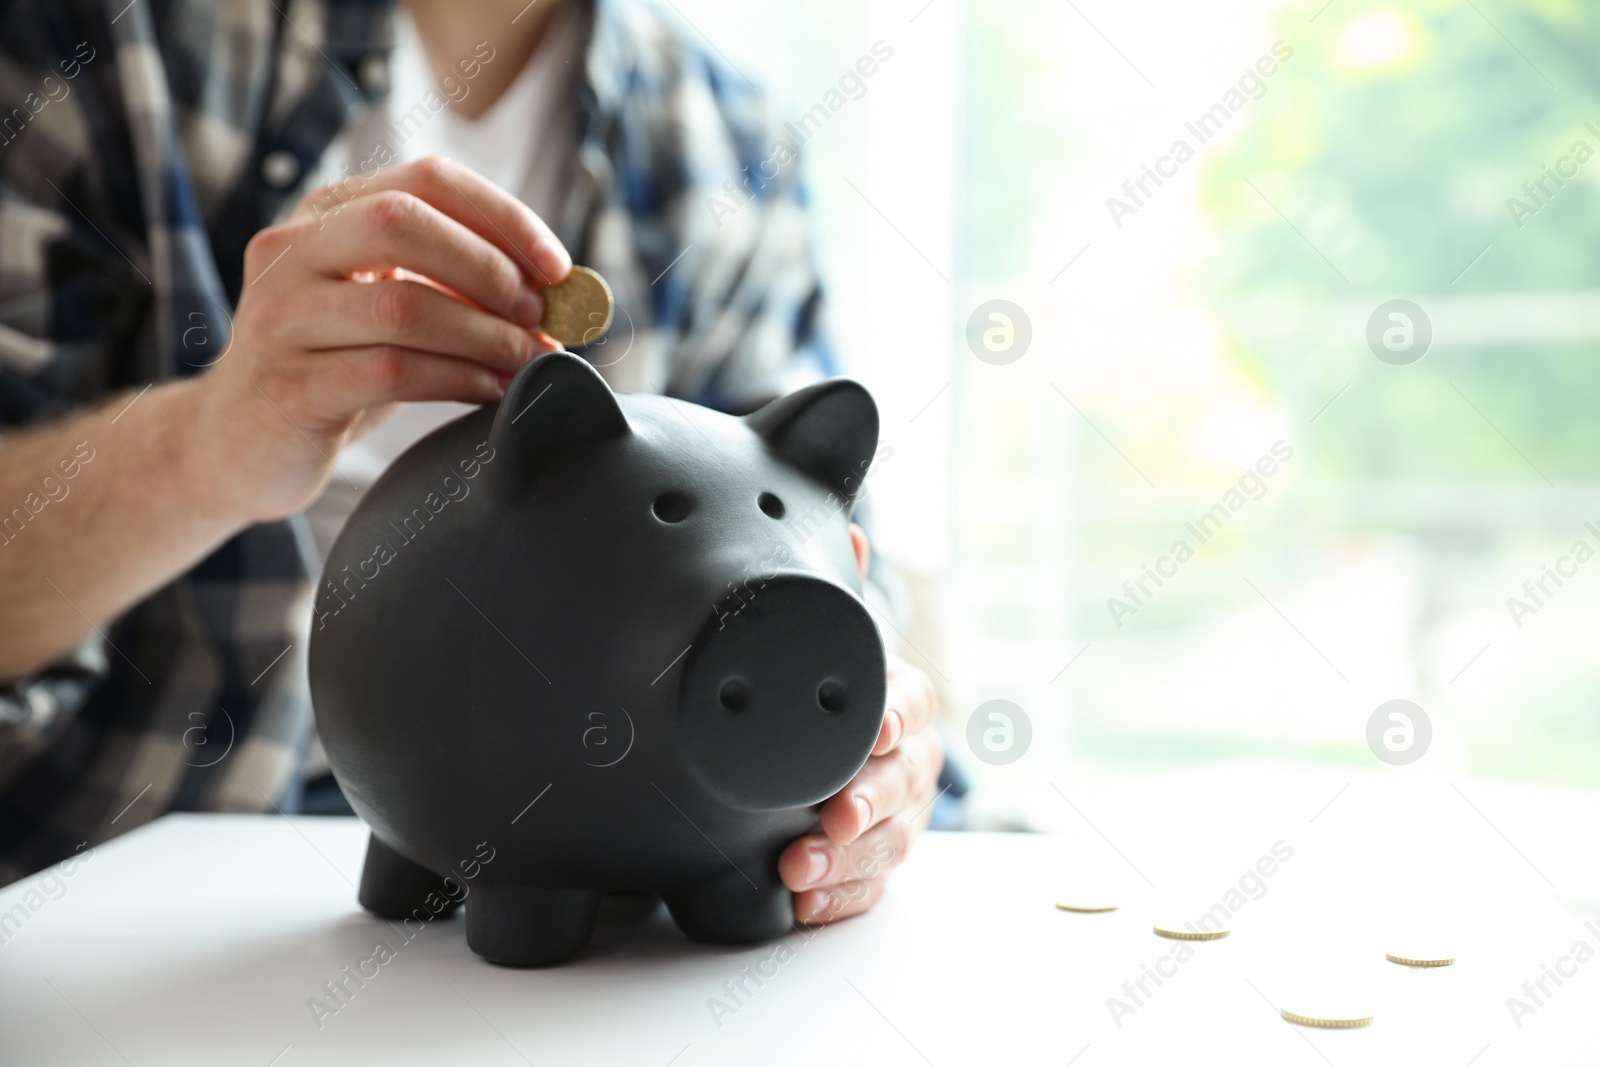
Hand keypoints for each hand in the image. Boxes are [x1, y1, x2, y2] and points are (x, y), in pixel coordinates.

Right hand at [183, 156, 569, 523]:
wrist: (236, 447)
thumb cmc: (334, 371)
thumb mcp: (386, 309)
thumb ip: (451, 286)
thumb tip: (560, 293)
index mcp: (324, 215)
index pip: (424, 180)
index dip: (503, 216)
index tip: (558, 267)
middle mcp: (290, 251)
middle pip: (403, 222)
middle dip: (489, 267)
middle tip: (538, 315)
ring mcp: (281, 318)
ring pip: (402, 305)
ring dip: (486, 335)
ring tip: (528, 360)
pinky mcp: (289, 386)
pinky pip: (391, 372)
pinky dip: (459, 379)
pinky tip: (491, 392)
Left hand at [778, 524, 943, 923]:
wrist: (829, 746)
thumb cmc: (829, 690)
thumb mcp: (832, 642)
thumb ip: (837, 594)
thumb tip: (843, 534)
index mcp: (900, 696)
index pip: (911, 701)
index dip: (897, 715)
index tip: (879, 729)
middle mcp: (908, 757)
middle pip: (904, 782)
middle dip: (869, 802)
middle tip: (834, 817)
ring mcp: (896, 814)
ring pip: (887, 842)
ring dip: (845, 862)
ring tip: (798, 873)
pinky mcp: (874, 863)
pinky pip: (866, 887)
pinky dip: (837, 898)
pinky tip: (803, 906)